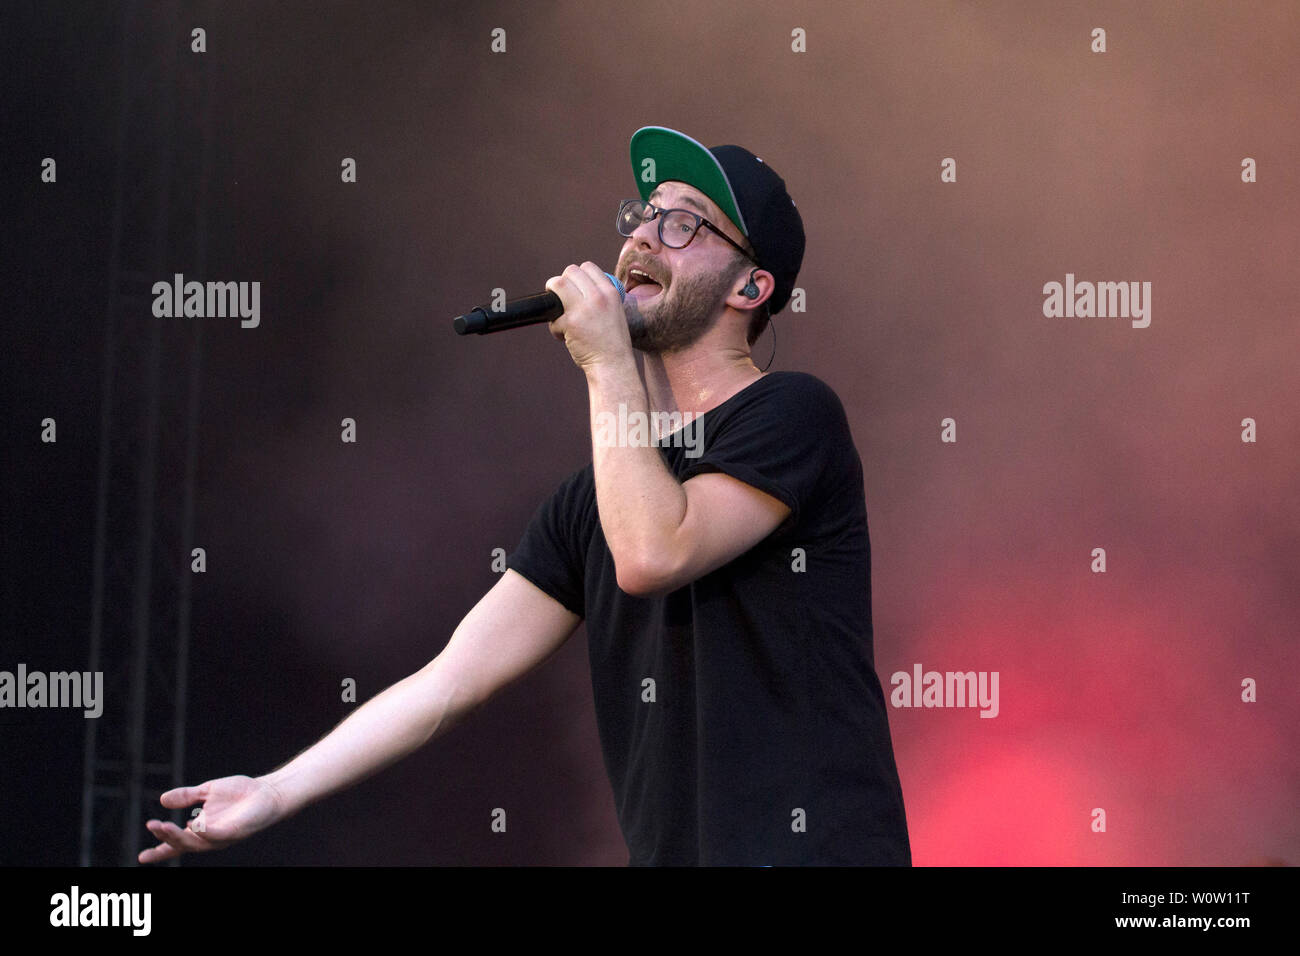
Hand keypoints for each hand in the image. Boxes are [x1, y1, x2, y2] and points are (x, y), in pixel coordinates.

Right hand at [138, 774, 285, 863]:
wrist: (268, 791)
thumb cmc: (240, 793)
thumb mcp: (208, 791)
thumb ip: (187, 796)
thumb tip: (162, 799)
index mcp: (200, 829)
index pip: (176, 844)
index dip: (159, 851)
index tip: (141, 858)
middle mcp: (209, 837)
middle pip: (182, 844)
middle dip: (166, 838)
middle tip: (152, 825)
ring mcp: (222, 836)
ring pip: (196, 843)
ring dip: (179, 836)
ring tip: (164, 826)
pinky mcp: (235, 832)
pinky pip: (217, 836)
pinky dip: (205, 832)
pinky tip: (196, 825)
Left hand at [544, 261, 633, 372]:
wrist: (613, 366)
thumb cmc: (613, 344)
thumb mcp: (615, 313)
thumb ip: (601, 299)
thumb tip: (577, 288)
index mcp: (611, 292)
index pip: (588, 267)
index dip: (577, 276)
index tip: (574, 289)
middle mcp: (598, 296)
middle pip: (570, 271)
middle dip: (562, 284)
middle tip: (562, 301)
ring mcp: (584, 308)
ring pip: (557, 284)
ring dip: (553, 296)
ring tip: (559, 313)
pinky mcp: (570, 322)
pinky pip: (553, 317)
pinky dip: (555, 328)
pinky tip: (564, 337)